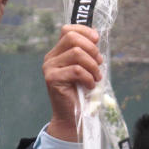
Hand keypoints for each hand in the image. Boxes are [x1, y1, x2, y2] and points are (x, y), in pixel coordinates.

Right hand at [43, 25, 103, 141]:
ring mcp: (50, 68)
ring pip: (77, 54)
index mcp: (58, 52)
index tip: (97, 40)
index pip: (68, 30)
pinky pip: (76, 70)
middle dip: (91, 49)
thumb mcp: (86, 70)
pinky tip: (90, 86)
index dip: (85, 31)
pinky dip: (88, 77)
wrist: (73, 118)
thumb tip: (96, 37)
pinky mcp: (52, 79)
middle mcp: (51, 58)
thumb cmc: (81, 94)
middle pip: (72, 38)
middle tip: (99, 64)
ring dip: (93, 66)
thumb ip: (87, 54)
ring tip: (96, 77)